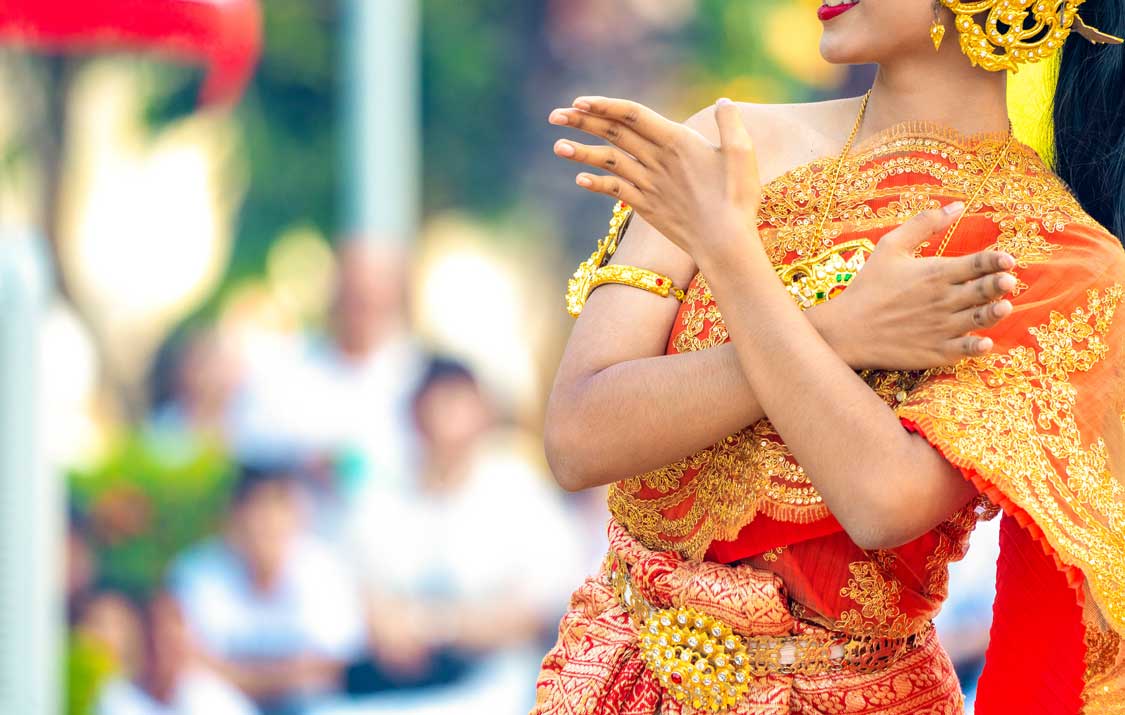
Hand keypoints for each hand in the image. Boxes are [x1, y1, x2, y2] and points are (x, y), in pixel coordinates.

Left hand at [549, 96, 760, 261]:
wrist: (725, 244)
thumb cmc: (738, 198)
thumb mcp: (743, 154)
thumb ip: (731, 124)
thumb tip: (724, 101)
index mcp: (678, 142)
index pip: (633, 115)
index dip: (605, 105)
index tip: (580, 101)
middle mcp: (658, 161)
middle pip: (614, 134)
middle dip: (583, 122)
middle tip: (555, 114)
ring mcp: (649, 185)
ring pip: (609, 162)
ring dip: (581, 152)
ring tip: (556, 145)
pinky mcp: (647, 207)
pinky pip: (616, 192)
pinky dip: (597, 185)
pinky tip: (579, 179)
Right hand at [827, 204, 1017, 369]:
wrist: (845, 330)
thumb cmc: (868, 286)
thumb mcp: (890, 247)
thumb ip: (924, 224)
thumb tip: (957, 206)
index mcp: (934, 273)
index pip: (976, 263)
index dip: (997, 259)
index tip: (1007, 259)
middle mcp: (942, 300)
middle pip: (983, 290)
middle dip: (1000, 284)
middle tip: (1009, 280)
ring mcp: (940, 327)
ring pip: (979, 319)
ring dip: (996, 312)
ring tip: (1006, 307)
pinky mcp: (935, 351)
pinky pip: (964, 349)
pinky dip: (977, 346)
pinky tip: (986, 342)